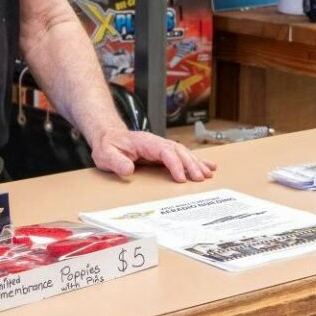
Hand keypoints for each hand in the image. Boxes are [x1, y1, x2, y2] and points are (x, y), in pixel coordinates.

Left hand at [90, 128, 216, 183]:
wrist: (108, 137)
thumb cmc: (108, 146)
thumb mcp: (106, 154)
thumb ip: (117, 161)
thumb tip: (128, 169)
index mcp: (146, 142)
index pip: (165, 151)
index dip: (175, 164)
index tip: (181, 178)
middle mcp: (157, 142)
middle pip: (179, 151)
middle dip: (191, 164)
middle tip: (200, 178)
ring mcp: (161, 146)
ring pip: (183, 152)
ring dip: (196, 163)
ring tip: (208, 173)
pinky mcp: (163, 152)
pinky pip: (182, 155)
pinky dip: (195, 160)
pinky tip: (207, 166)